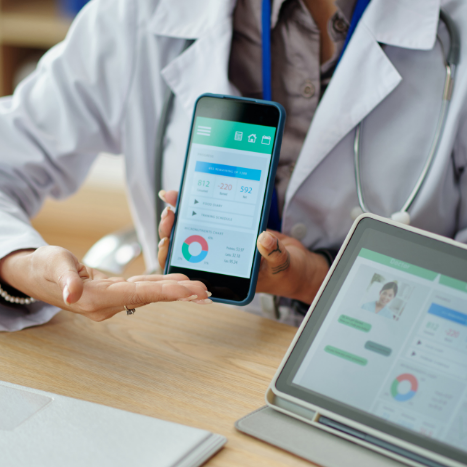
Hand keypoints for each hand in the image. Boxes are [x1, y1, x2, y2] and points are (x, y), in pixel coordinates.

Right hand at [0, 245, 209, 320]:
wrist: (33, 274)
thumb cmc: (42, 266)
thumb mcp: (53, 264)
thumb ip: (65, 280)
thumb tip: (72, 295)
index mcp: (95, 299)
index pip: (138, 294)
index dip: (165, 292)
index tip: (188, 291)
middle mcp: (107, 304)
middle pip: (149, 297)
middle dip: (178, 294)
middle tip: (206, 292)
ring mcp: (110, 300)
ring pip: (148, 294)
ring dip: (173, 291)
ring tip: (199, 290)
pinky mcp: (112, 293)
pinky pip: (141, 289)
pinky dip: (160, 285)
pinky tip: (177, 284)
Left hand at [156, 189, 328, 303]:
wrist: (298, 264)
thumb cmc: (287, 272)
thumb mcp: (282, 264)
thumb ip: (273, 253)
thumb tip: (264, 239)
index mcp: (224, 275)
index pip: (189, 268)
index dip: (173, 255)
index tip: (168, 238)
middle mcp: (219, 260)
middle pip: (185, 246)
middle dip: (172, 228)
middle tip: (170, 209)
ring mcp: (223, 243)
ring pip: (193, 230)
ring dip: (182, 213)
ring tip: (174, 196)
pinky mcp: (231, 228)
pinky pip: (211, 217)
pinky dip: (201, 204)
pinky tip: (191, 191)